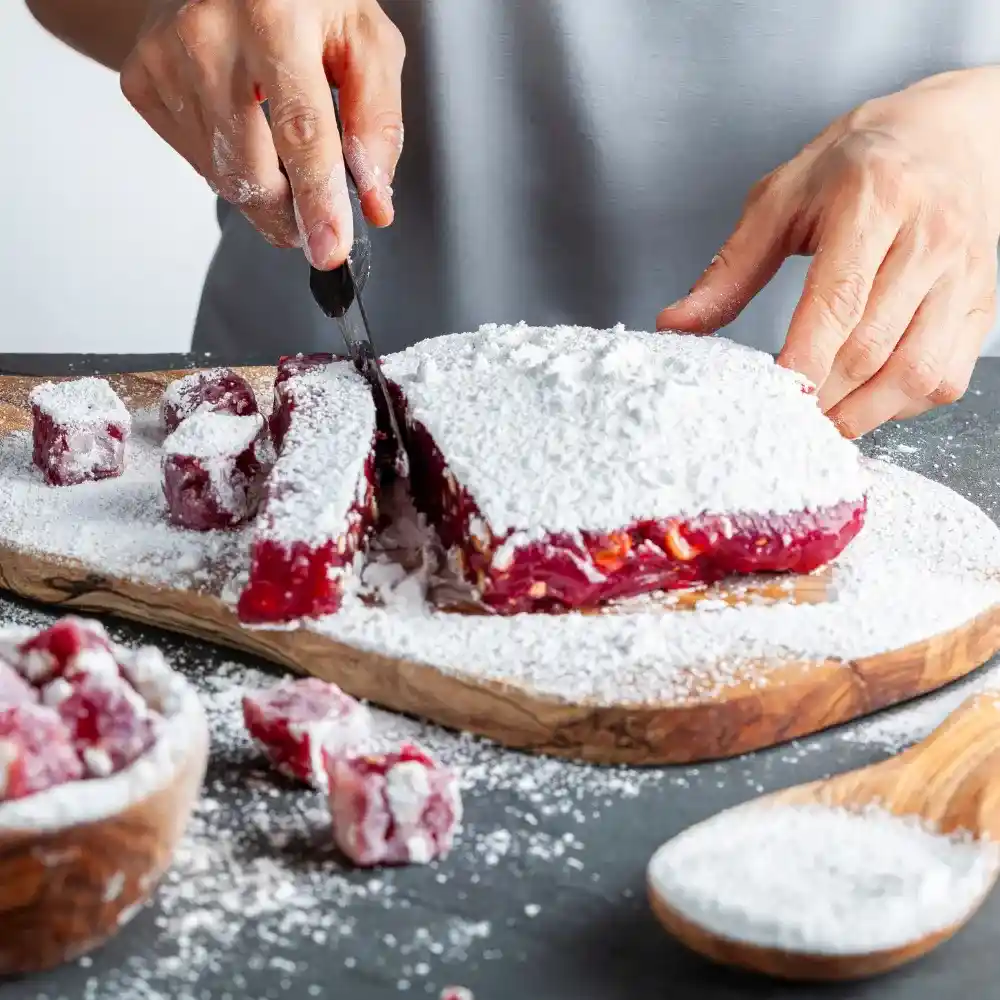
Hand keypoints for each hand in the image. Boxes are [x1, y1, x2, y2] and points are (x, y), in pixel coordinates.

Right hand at [121, 0, 404, 267]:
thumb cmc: (303, 0)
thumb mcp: (363, 40)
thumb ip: (377, 122)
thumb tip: (372, 200)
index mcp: (274, 14)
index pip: (301, 130)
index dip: (317, 199)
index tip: (329, 249)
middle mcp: (210, 33)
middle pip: (251, 169)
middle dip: (290, 216)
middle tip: (315, 219)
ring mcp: (165, 58)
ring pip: (223, 175)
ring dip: (263, 189)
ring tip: (281, 146)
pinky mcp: (141, 79)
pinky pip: (196, 161)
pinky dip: (228, 164)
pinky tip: (242, 124)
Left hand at [657, 69, 999, 436]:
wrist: (954, 133)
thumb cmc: (861, 161)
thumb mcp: (782, 197)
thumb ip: (730, 269)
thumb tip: (677, 325)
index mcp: (874, 200)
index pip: (838, 300)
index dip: (803, 359)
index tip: (772, 394)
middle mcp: (929, 238)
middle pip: (872, 348)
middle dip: (822, 396)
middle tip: (782, 417)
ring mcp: (963, 275)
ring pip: (917, 373)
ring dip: (862, 413)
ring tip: (820, 420)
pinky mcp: (981, 304)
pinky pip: (947, 378)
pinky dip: (901, 406)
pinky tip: (866, 399)